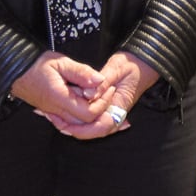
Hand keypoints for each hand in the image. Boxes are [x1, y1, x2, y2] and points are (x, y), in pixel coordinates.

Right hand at [10, 52, 103, 130]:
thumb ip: (81, 72)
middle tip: (106, 91)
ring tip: (96, 93)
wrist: (14, 70)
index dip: (103, 103)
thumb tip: (100, 81)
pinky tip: (85, 97)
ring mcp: (53, 113)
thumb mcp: (60, 62)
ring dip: (91, 110)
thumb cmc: (35, 65)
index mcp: (60, 99)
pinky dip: (81, 112)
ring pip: (78, 122)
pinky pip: (70, 119)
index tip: (109, 88)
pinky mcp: (52, 112)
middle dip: (100, 108)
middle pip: (86, 122)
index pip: (89, 113)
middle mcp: (57, 111)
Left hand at [45, 51, 161, 140]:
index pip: (101, 127)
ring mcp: (111, 112)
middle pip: (93, 132)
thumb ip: (102, 82)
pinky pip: (91, 118)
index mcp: (119, 107)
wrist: (144, 63)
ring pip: (90, 127)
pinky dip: (76, 118)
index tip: (64, 125)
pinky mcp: (106, 108)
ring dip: (72, 124)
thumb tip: (88, 95)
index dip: (82, 130)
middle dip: (72, 128)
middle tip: (52, 118)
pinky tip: (62, 112)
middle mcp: (115, 114)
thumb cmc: (132, 64)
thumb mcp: (117, 68)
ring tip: (52, 115)